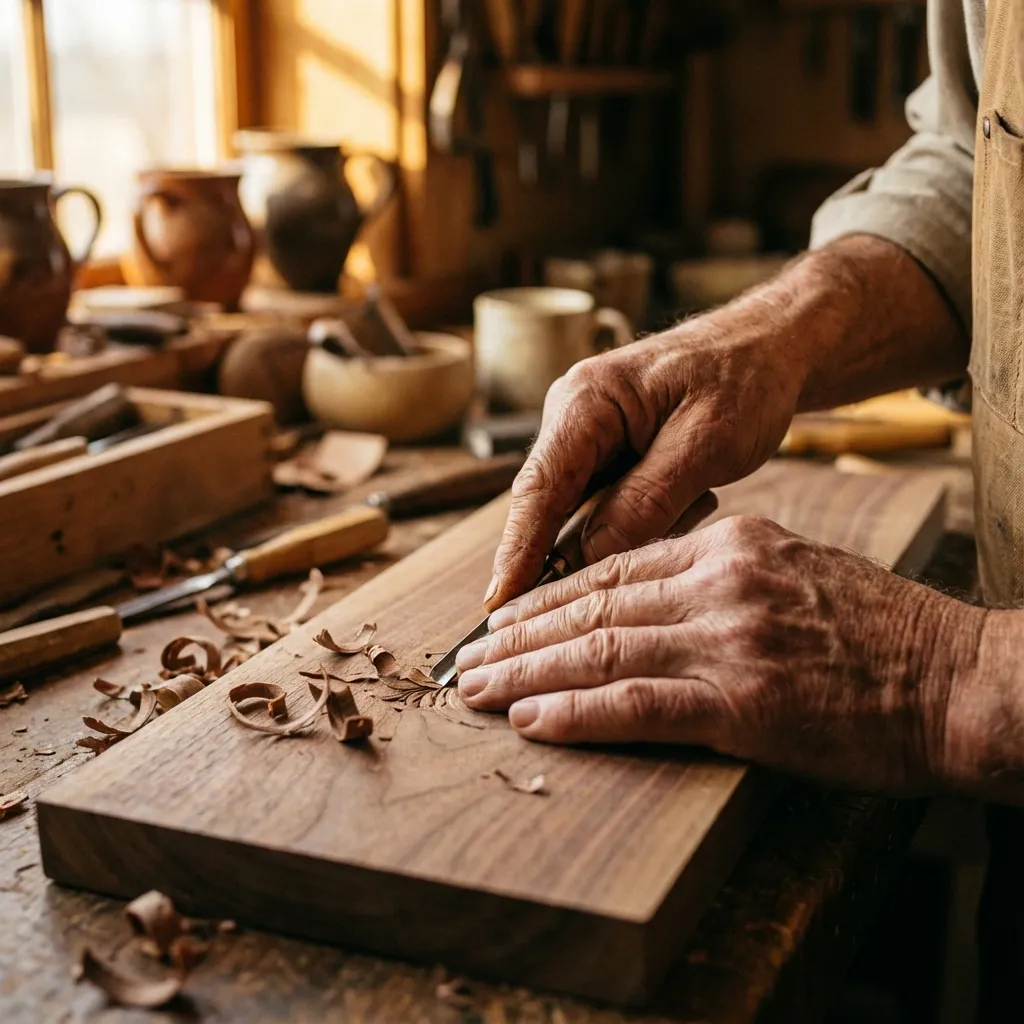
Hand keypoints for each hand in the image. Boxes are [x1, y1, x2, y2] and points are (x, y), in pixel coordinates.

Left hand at [460, 516, 987, 795]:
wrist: (959, 678)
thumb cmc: (882, 633)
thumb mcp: (796, 570)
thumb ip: (724, 573)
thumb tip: (659, 592)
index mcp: (729, 544)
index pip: (613, 567)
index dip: (548, 595)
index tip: (505, 619)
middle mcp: (719, 581)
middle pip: (592, 605)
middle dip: (518, 635)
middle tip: (465, 659)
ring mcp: (729, 640)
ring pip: (599, 650)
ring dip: (526, 673)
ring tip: (475, 690)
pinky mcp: (744, 704)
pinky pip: (637, 705)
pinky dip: (576, 714)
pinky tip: (531, 721)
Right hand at [484, 282, 807, 610]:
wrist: (771, 347)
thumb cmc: (744, 379)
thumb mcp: (705, 442)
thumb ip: (646, 500)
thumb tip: (589, 558)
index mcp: (587, 401)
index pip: (538, 488)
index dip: (517, 552)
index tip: (499, 604)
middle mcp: (573, 417)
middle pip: (549, 506)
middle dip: (576, 551)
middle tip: (615, 581)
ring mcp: (587, 437)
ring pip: (582, 513)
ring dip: (628, 528)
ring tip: (696, 498)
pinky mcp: (608, 455)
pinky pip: (607, 507)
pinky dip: (640, 520)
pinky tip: (692, 497)